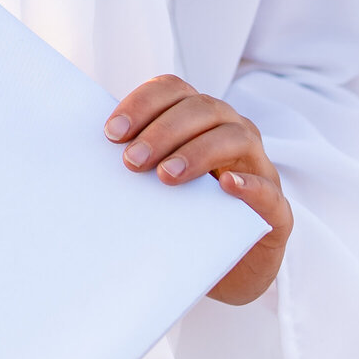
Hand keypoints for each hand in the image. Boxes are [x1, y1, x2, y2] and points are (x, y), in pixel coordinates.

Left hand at [104, 77, 292, 304]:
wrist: (227, 267)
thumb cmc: (182, 217)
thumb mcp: (155, 184)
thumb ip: (135, 162)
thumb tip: (80, 157)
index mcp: (201, 119)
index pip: (173, 90)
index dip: (142, 103)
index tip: (111, 133)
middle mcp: (233, 132)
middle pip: (202, 109)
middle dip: (163, 130)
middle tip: (131, 161)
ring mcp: (259, 167)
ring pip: (235, 138)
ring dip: (198, 152)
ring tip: (166, 176)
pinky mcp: (277, 210)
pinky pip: (269, 190)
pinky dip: (250, 186)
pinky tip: (227, 187)